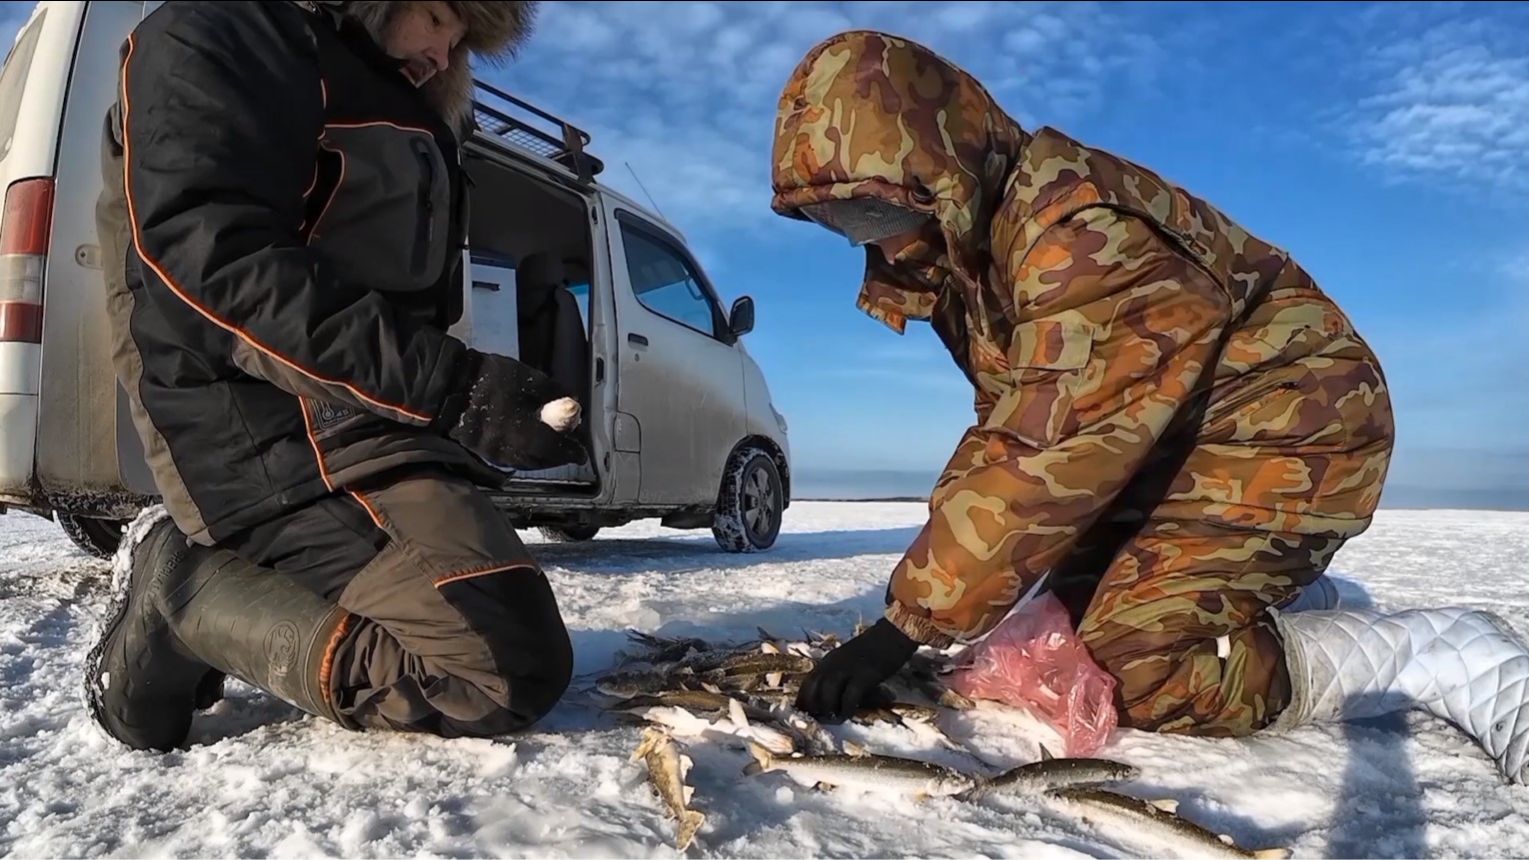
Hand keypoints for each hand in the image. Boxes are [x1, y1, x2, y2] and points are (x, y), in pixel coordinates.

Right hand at [436, 349, 586, 470]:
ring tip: (553, 448)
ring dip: (543, 458)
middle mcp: (509, 449)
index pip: (554, 448)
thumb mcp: (528, 378)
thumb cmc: (489, 378)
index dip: (571, 451)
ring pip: (526, 462)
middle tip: (570, 449)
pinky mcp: (483, 451)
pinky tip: (532, 446)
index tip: (582, 453)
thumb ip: (553, 394)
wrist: (447, 384)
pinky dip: (527, 456)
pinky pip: (512, 459)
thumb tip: (573, 404)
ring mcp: (493, 453)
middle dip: (558, 456)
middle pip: (541, 460)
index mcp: (523, 431)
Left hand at [795, 618, 918, 721]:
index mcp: (828, 660)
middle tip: (821, 719)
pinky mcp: (864, 675)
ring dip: (829, 710)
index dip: (804, 700)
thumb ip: (840, 675)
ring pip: (827, 693)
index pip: (807, 682)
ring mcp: (848, 669)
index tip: (807, 713)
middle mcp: (833, 664)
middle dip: (814, 707)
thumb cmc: (873, 649)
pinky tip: (849, 714)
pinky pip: (849, 696)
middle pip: (814, 689)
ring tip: (834, 719)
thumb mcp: (848, 659)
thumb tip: (834, 699)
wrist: (893, 634)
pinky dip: (847, 709)